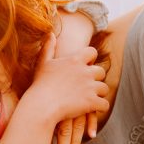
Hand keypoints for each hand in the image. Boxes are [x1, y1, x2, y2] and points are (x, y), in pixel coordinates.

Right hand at [50, 16, 100, 143]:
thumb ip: (48, 48)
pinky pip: (104, 104)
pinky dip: (100, 108)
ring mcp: (90, 87)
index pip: (92, 52)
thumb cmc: (40, 85)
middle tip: (87, 86)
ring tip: (90, 99)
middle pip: (101, 71)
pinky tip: (93, 110)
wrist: (41, 106)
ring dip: (98, 94)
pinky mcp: (92, 102)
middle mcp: (85, 72)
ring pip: (104, 88)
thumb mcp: (42, 63)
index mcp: (75, 60)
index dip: (90, 59)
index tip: (84, 67)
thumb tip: (51, 33)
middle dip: (96, 78)